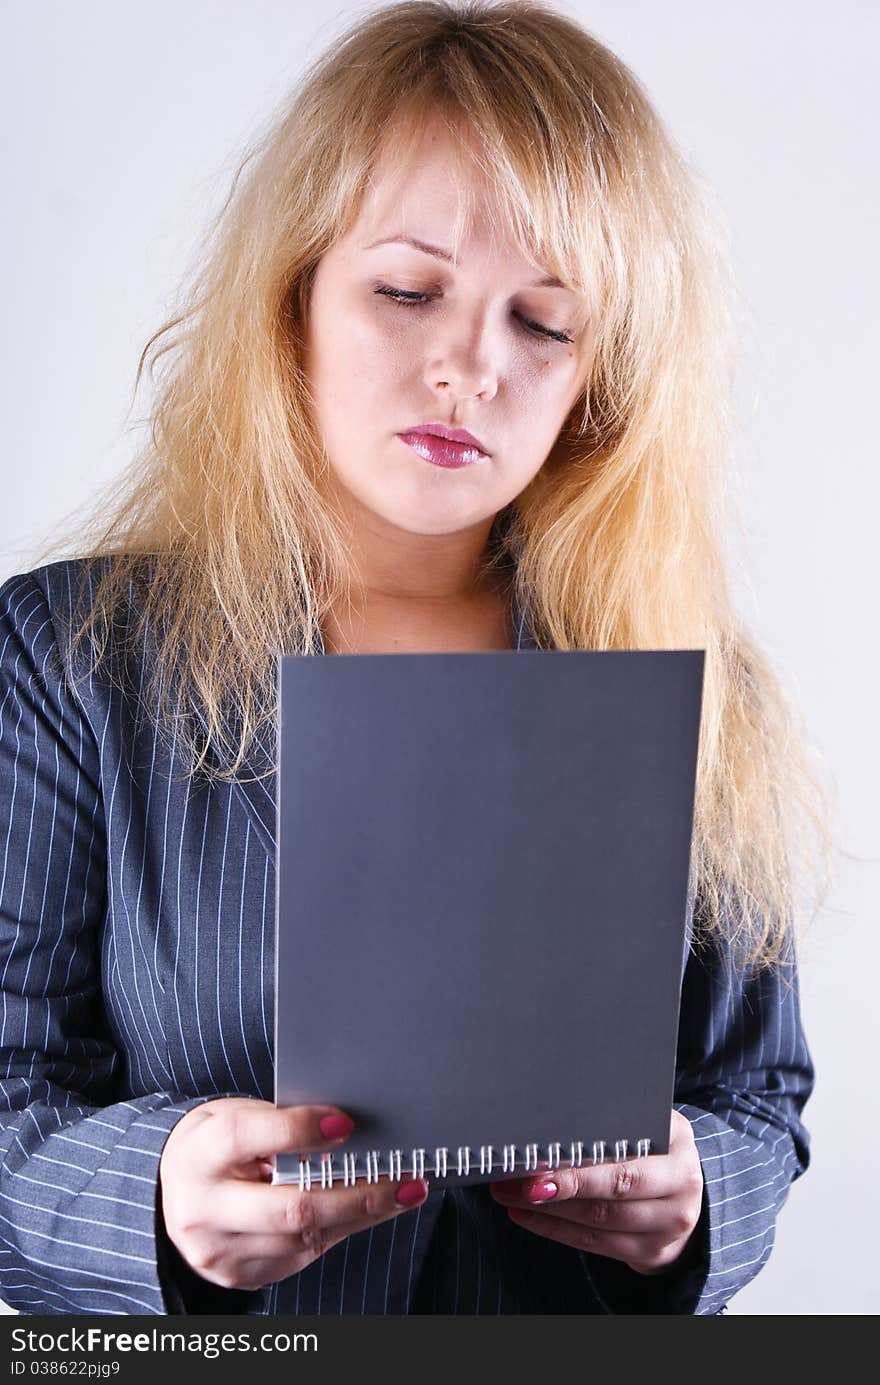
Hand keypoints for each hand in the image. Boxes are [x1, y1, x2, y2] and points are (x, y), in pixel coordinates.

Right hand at [159, 1098, 428, 1292]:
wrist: (170, 1195)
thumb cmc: (213, 1145)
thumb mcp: (230, 1116)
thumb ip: (276, 1122)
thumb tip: (343, 1128)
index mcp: (198, 1156)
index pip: (246, 1138)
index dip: (297, 1130)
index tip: (345, 1122)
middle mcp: (204, 1210)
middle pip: (289, 1208)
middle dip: (357, 1195)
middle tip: (405, 1179)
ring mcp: (221, 1251)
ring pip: (306, 1238)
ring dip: (362, 1214)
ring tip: (403, 1191)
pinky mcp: (240, 1276)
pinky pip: (303, 1255)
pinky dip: (341, 1229)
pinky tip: (367, 1209)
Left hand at [489, 1110, 703, 1274]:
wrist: (682, 1194)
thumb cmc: (650, 1149)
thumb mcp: (642, 1126)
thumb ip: (609, 1121)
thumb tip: (550, 1116)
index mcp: (677, 1139)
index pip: (626, 1146)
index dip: (583, 1153)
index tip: (543, 1151)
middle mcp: (681, 1182)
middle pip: (616, 1185)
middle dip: (563, 1183)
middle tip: (522, 1178)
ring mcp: (669, 1222)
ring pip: (600, 1218)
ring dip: (549, 1208)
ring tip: (511, 1194)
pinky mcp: (651, 1251)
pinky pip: (595, 1242)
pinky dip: (555, 1228)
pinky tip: (526, 1214)